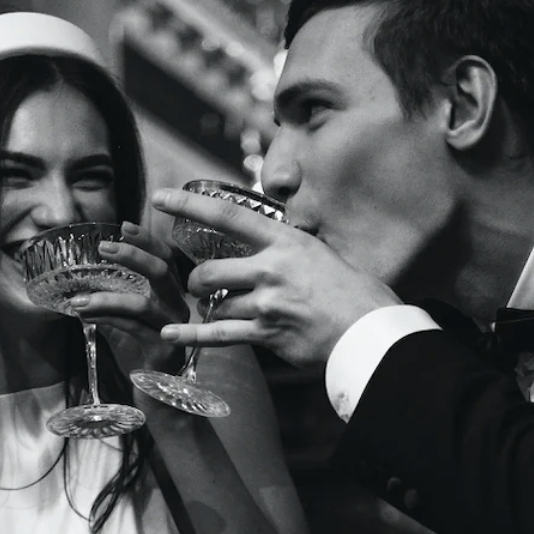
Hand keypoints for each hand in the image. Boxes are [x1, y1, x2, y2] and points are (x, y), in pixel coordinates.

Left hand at [69, 221, 189, 374]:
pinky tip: (85, 316)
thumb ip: (113, 303)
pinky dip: (106, 319)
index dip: (148, 241)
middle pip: (162, 272)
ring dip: (106, 298)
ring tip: (77, 298)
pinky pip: (131, 328)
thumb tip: (82, 285)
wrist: (157, 398)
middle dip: (133, 255)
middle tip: (103, 247)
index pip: (167, 259)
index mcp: (171, 297)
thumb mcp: (126, 324)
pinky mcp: (162, 350)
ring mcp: (173, 329)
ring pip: (141, 304)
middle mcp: (177, 309)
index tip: (124, 226)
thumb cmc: (142, 356)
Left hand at [151, 187, 401, 368]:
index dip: (190, 205)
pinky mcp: (268, 334)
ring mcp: (268, 303)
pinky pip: (221, 335)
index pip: (227, 216)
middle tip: (201, 285)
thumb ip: (286, 250)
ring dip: (212, 310)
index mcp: (285, 241)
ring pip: (217, 305)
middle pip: (209, 271)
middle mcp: (272, 269)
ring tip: (222, 311)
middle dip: (198, 281)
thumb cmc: (355, 291)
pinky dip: (193, 336)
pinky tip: (170, 334)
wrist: (372, 331)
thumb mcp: (321, 254)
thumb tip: (265, 246)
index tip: (161, 198)